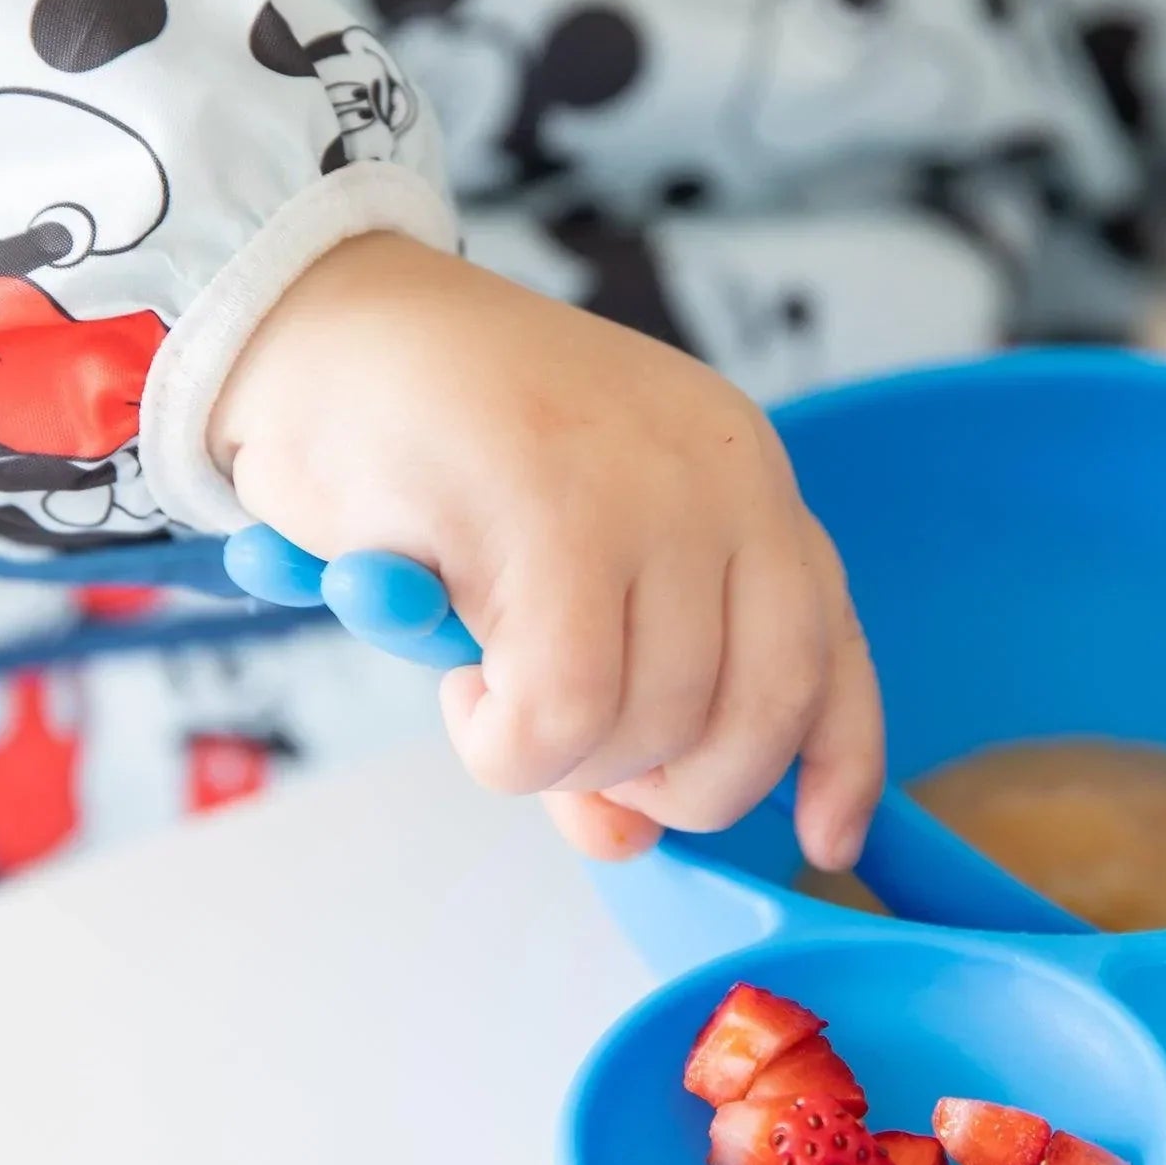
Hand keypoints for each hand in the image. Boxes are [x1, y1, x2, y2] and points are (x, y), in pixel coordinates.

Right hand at [210, 233, 882, 865]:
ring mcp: (650, 487)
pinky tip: (465, 690)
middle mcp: (727, 476)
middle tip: (582, 765)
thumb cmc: (436, 457)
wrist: (324, 324)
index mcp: (747, 478)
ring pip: (661, 721)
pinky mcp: (556, 510)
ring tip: (491, 692)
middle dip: (680, 786)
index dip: (842, 756)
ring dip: (564, 760)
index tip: (830, 840)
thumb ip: (610, 706)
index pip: (833, 639)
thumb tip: (625, 838)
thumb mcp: (560, 578)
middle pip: (767, 703)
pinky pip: (563, 711)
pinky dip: (506, 746)